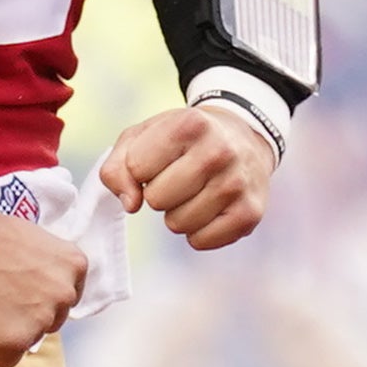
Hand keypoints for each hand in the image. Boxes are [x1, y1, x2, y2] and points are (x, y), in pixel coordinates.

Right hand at [0, 209, 80, 366]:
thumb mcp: (35, 238)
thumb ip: (48, 265)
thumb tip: (40, 284)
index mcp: (74, 266)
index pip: (67, 295)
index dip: (42, 293)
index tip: (24, 289)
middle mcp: (64, 295)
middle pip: (51, 319)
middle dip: (29, 312)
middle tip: (1, 296)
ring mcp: (42, 320)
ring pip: (29, 338)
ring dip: (11, 329)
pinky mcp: (16, 341)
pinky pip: (7, 358)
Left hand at [102, 101, 277, 248]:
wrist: (244, 138)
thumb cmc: (185, 139)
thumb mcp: (144, 135)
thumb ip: (117, 166)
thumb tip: (130, 204)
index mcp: (190, 124)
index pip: (136, 168)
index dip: (139, 169)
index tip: (158, 160)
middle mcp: (219, 151)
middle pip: (156, 200)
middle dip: (158, 193)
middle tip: (177, 178)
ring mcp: (237, 184)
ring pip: (177, 224)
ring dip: (178, 213)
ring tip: (195, 192)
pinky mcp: (249, 214)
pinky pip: (200, 241)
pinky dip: (197, 231)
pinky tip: (209, 209)